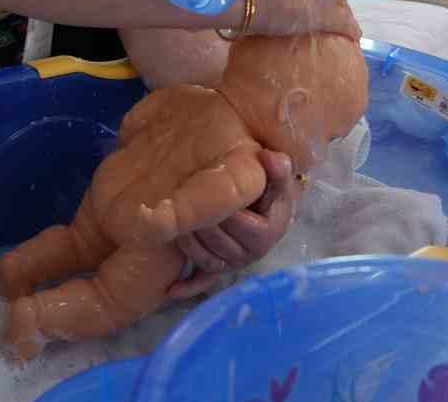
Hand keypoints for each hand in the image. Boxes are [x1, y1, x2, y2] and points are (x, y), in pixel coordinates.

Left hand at [168, 148, 297, 298]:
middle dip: (202, 224)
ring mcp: (234, 263)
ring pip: (205, 258)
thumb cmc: (269, 188)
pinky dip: (188, 286)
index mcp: (268, 233)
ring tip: (178, 220)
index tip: (214, 194)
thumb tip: (268, 157)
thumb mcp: (275, 176)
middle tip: (188, 203)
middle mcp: (252, 253)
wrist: (264, 205)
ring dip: (188, 241)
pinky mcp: (220, 270)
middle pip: (218, 242)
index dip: (225, 211)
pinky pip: (203, 281)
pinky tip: (171, 289)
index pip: (241, 225)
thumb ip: (276, 168)